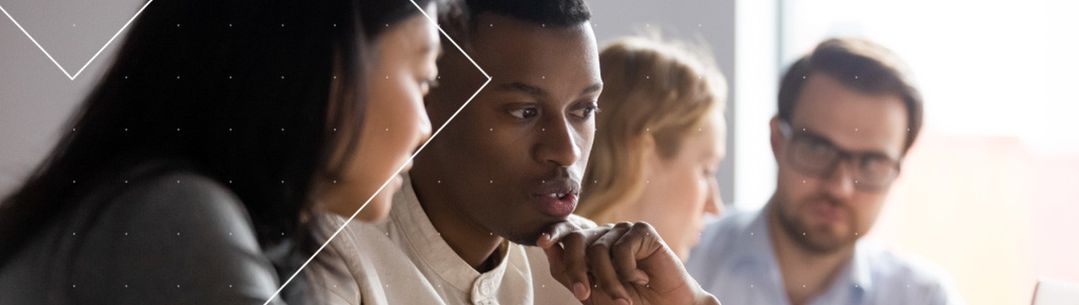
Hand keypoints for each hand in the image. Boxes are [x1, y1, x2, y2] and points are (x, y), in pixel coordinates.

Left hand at [537, 221, 719, 304]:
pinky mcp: (643, 231)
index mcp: (590, 246)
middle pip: (577, 240)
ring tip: (623, 298)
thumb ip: (568, 272)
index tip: (542, 242)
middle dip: (576, 270)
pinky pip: (623, 248)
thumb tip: (548, 247)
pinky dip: (629, 271)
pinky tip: (643, 278)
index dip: (554, 233)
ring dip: (609, 281)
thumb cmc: (628, 303)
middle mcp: (604, 235)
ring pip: (598, 249)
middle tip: (584, 295)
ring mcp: (623, 231)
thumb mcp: (592, 292)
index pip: (566, 233)